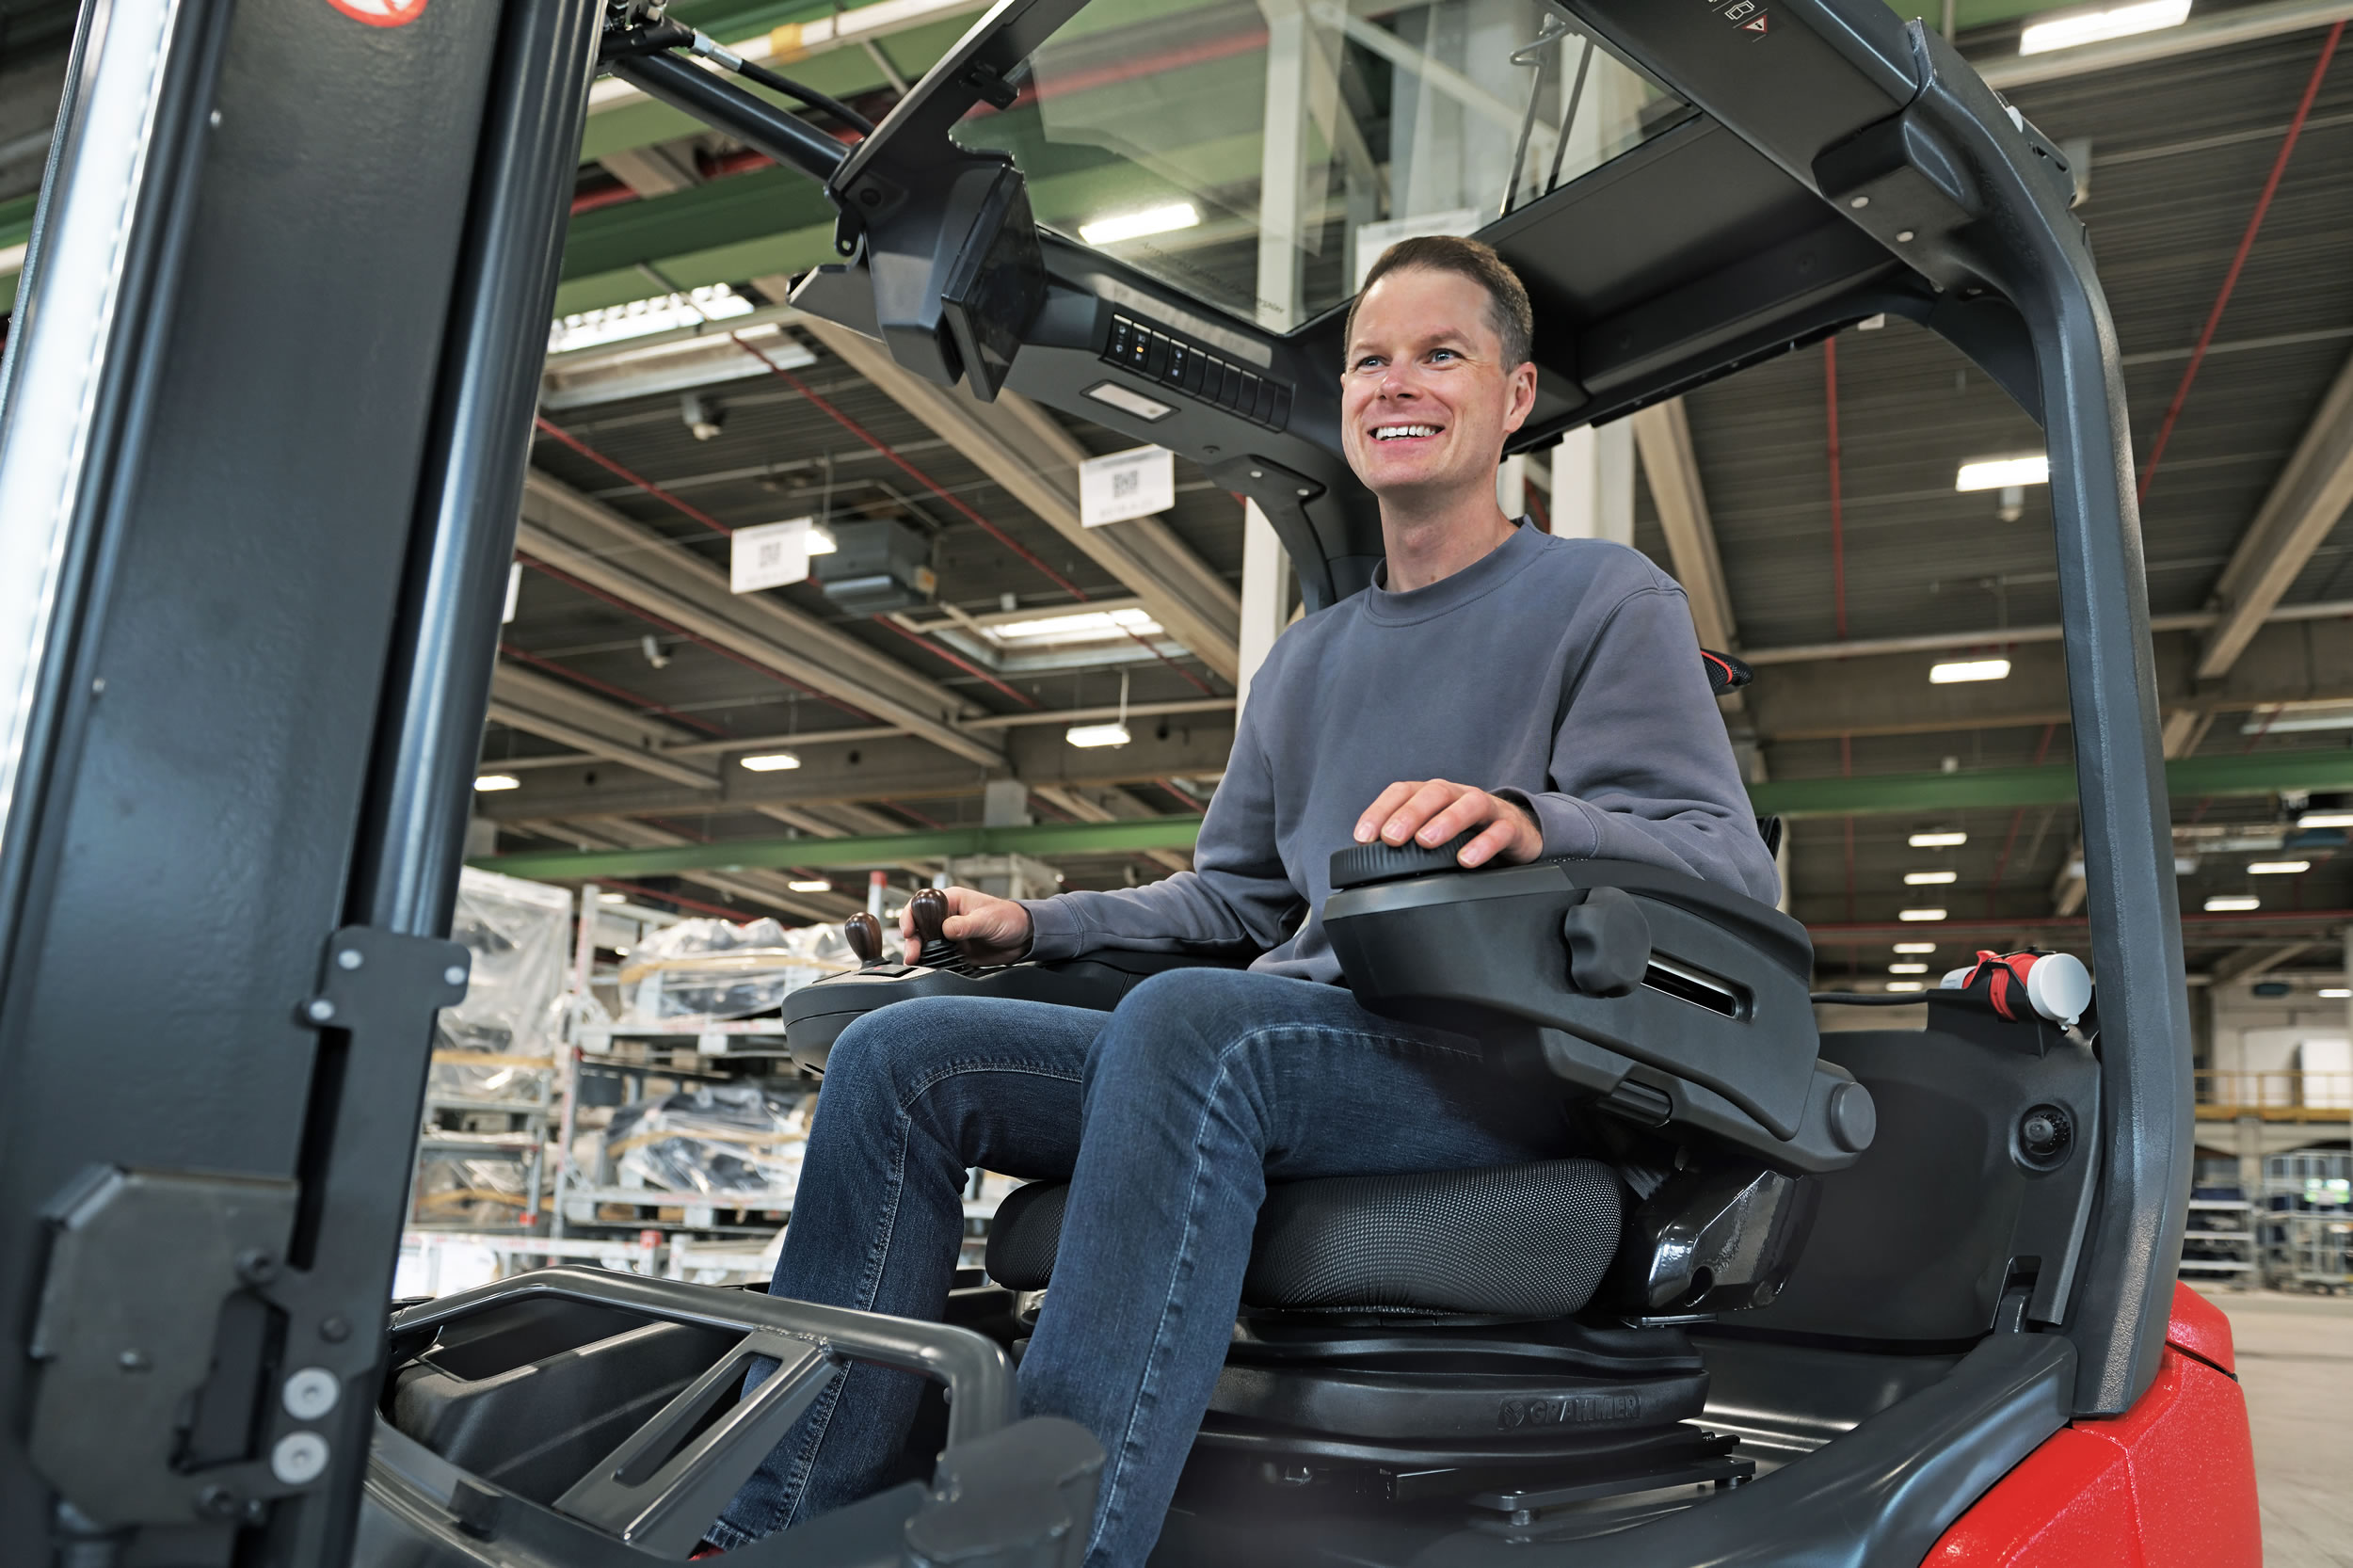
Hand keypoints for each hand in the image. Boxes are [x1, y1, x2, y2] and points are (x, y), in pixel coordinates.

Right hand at [901, 885, 1033, 964]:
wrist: (1023, 938)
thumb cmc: (1008, 918)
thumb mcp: (987, 919)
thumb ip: (966, 925)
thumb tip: (946, 930)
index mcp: (952, 900)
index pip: (922, 904)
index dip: (911, 916)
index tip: (909, 931)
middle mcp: (947, 917)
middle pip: (919, 926)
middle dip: (912, 939)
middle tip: (912, 953)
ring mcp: (950, 935)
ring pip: (926, 943)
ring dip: (919, 952)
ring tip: (916, 961)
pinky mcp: (955, 951)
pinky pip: (938, 957)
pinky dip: (931, 962)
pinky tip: (928, 967)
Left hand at [1354, 780, 1542, 868]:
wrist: (1519, 834)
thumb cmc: (1467, 834)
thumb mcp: (1434, 833)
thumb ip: (1407, 842)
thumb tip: (1366, 862)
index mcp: (1434, 795)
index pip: (1403, 791)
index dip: (1380, 810)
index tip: (1363, 837)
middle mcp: (1459, 795)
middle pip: (1435, 792)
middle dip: (1410, 813)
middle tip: (1392, 837)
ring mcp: (1488, 808)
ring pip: (1469, 804)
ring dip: (1446, 821)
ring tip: (1426, 841)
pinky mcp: (1512, 828)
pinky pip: (1500, 831)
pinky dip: (1484, 844)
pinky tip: (1466, 860)